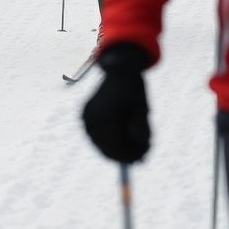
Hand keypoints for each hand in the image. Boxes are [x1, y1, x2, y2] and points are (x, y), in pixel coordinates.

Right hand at [83, 43, 151, 163]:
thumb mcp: (142, 108)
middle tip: (144, 153)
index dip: (130, 156)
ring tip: (136, 140)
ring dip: (118, 148)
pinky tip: (123, 133)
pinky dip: (110, 140)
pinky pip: (98, 137)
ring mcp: (85, 117)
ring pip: (102, 145)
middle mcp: (90, 117)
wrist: (119, 70)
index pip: (115, 147)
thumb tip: (141, 155)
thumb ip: (142, 129)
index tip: (144, 158)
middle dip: (126, 154)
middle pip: (108, 149)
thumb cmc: (133, 88)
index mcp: (104, 114)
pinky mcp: (85, 116)